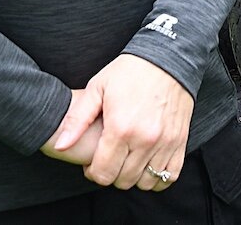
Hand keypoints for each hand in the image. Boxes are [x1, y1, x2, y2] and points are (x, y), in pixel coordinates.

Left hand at [50, 54, 193, 190]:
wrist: (168, 58)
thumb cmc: (130, 71)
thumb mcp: (97, 88)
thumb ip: (76, 120)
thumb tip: (60, 146)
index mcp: (120, 128)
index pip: (103, 174)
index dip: (93, 173)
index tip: (93, 162)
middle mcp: (144, 139)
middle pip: (123, 181)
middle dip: (112, 174)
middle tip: (110, 158)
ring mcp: (165, 142)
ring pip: (145, 182)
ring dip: (134, 176)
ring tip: (128, 159)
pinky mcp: (180, 141)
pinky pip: (169, 176)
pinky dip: (158, 176)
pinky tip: (148, 163)